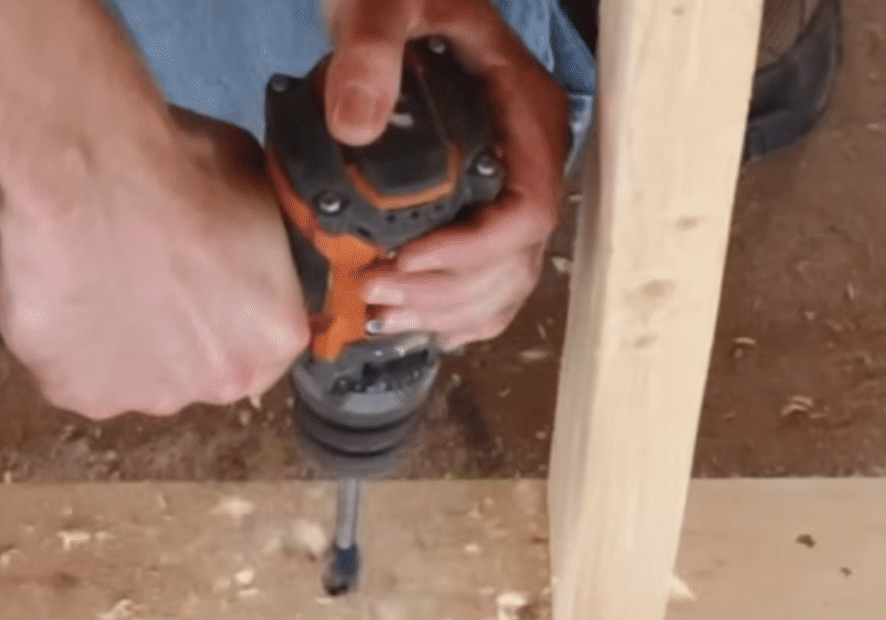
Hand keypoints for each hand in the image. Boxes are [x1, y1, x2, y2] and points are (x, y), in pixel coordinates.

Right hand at [0, 110, 309, 418]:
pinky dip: (61, 341)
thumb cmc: (178, 164)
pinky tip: (57, 291)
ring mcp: (145, 397)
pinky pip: (69, 372)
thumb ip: (260, 245)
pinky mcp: (74, 393)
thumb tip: (246, 248)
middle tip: (140, 274)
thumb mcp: (255, 189)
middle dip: (173, 331)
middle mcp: (220, 383)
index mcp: (275, 337)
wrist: (86, 170)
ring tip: (90, 277)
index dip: (223, 310)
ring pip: (130, 376)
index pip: (258, 342)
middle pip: (196, 369)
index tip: (193, 278)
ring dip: (116, 340)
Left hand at [325, 0, 571, 347]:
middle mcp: (527, 159)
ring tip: (382, 314)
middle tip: (375, 293)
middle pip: (516, 258)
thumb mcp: (383, 5)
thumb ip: (371, 53)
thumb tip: (354, 126)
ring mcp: (507, 183)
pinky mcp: (479, 199)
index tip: (409, 258)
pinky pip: (489, 274)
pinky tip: (417, 322)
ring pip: (504, 277)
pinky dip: (458, 309)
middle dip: (446, 289)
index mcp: (526, 116)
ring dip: (446, 309)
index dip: (475, 250)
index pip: (531, 210)